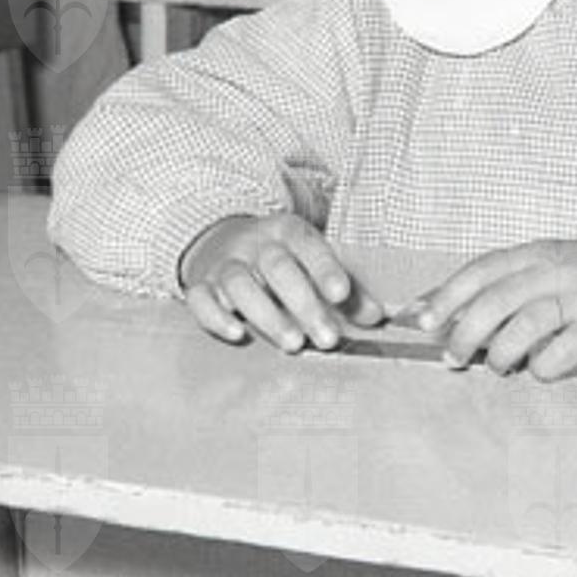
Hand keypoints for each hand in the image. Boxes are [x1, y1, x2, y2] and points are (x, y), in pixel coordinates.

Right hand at [181, 212, 382, 352]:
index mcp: (286, 232)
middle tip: (328, 339)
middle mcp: (253, 245)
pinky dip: (216, 317)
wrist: (220, 241)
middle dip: (304, 303)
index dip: (325, 268)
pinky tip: (236, 333)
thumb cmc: (279, 259)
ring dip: (267, 315)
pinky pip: (200, 299)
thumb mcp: (312, 262)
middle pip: (277, 267)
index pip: (307, 244)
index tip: (341, 294)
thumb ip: (346, 291)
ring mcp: (224, 265)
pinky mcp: (200, 286)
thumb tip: (376, 317)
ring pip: (239, 284)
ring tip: (293, 344)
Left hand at [406, 239, 576, 380]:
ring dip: (501, 352)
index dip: (448, 294)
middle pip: (498, 298)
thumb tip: (428, 306)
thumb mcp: (543, 267)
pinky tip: (539, 369)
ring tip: (497, 366)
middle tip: (452, 357)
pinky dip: (542, 366)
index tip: (424, 320)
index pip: (483, 268)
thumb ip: (494, 284)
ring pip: (526, 323)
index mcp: (536, 252)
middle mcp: (556, 270)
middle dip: (466, 332)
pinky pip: (562, 350)